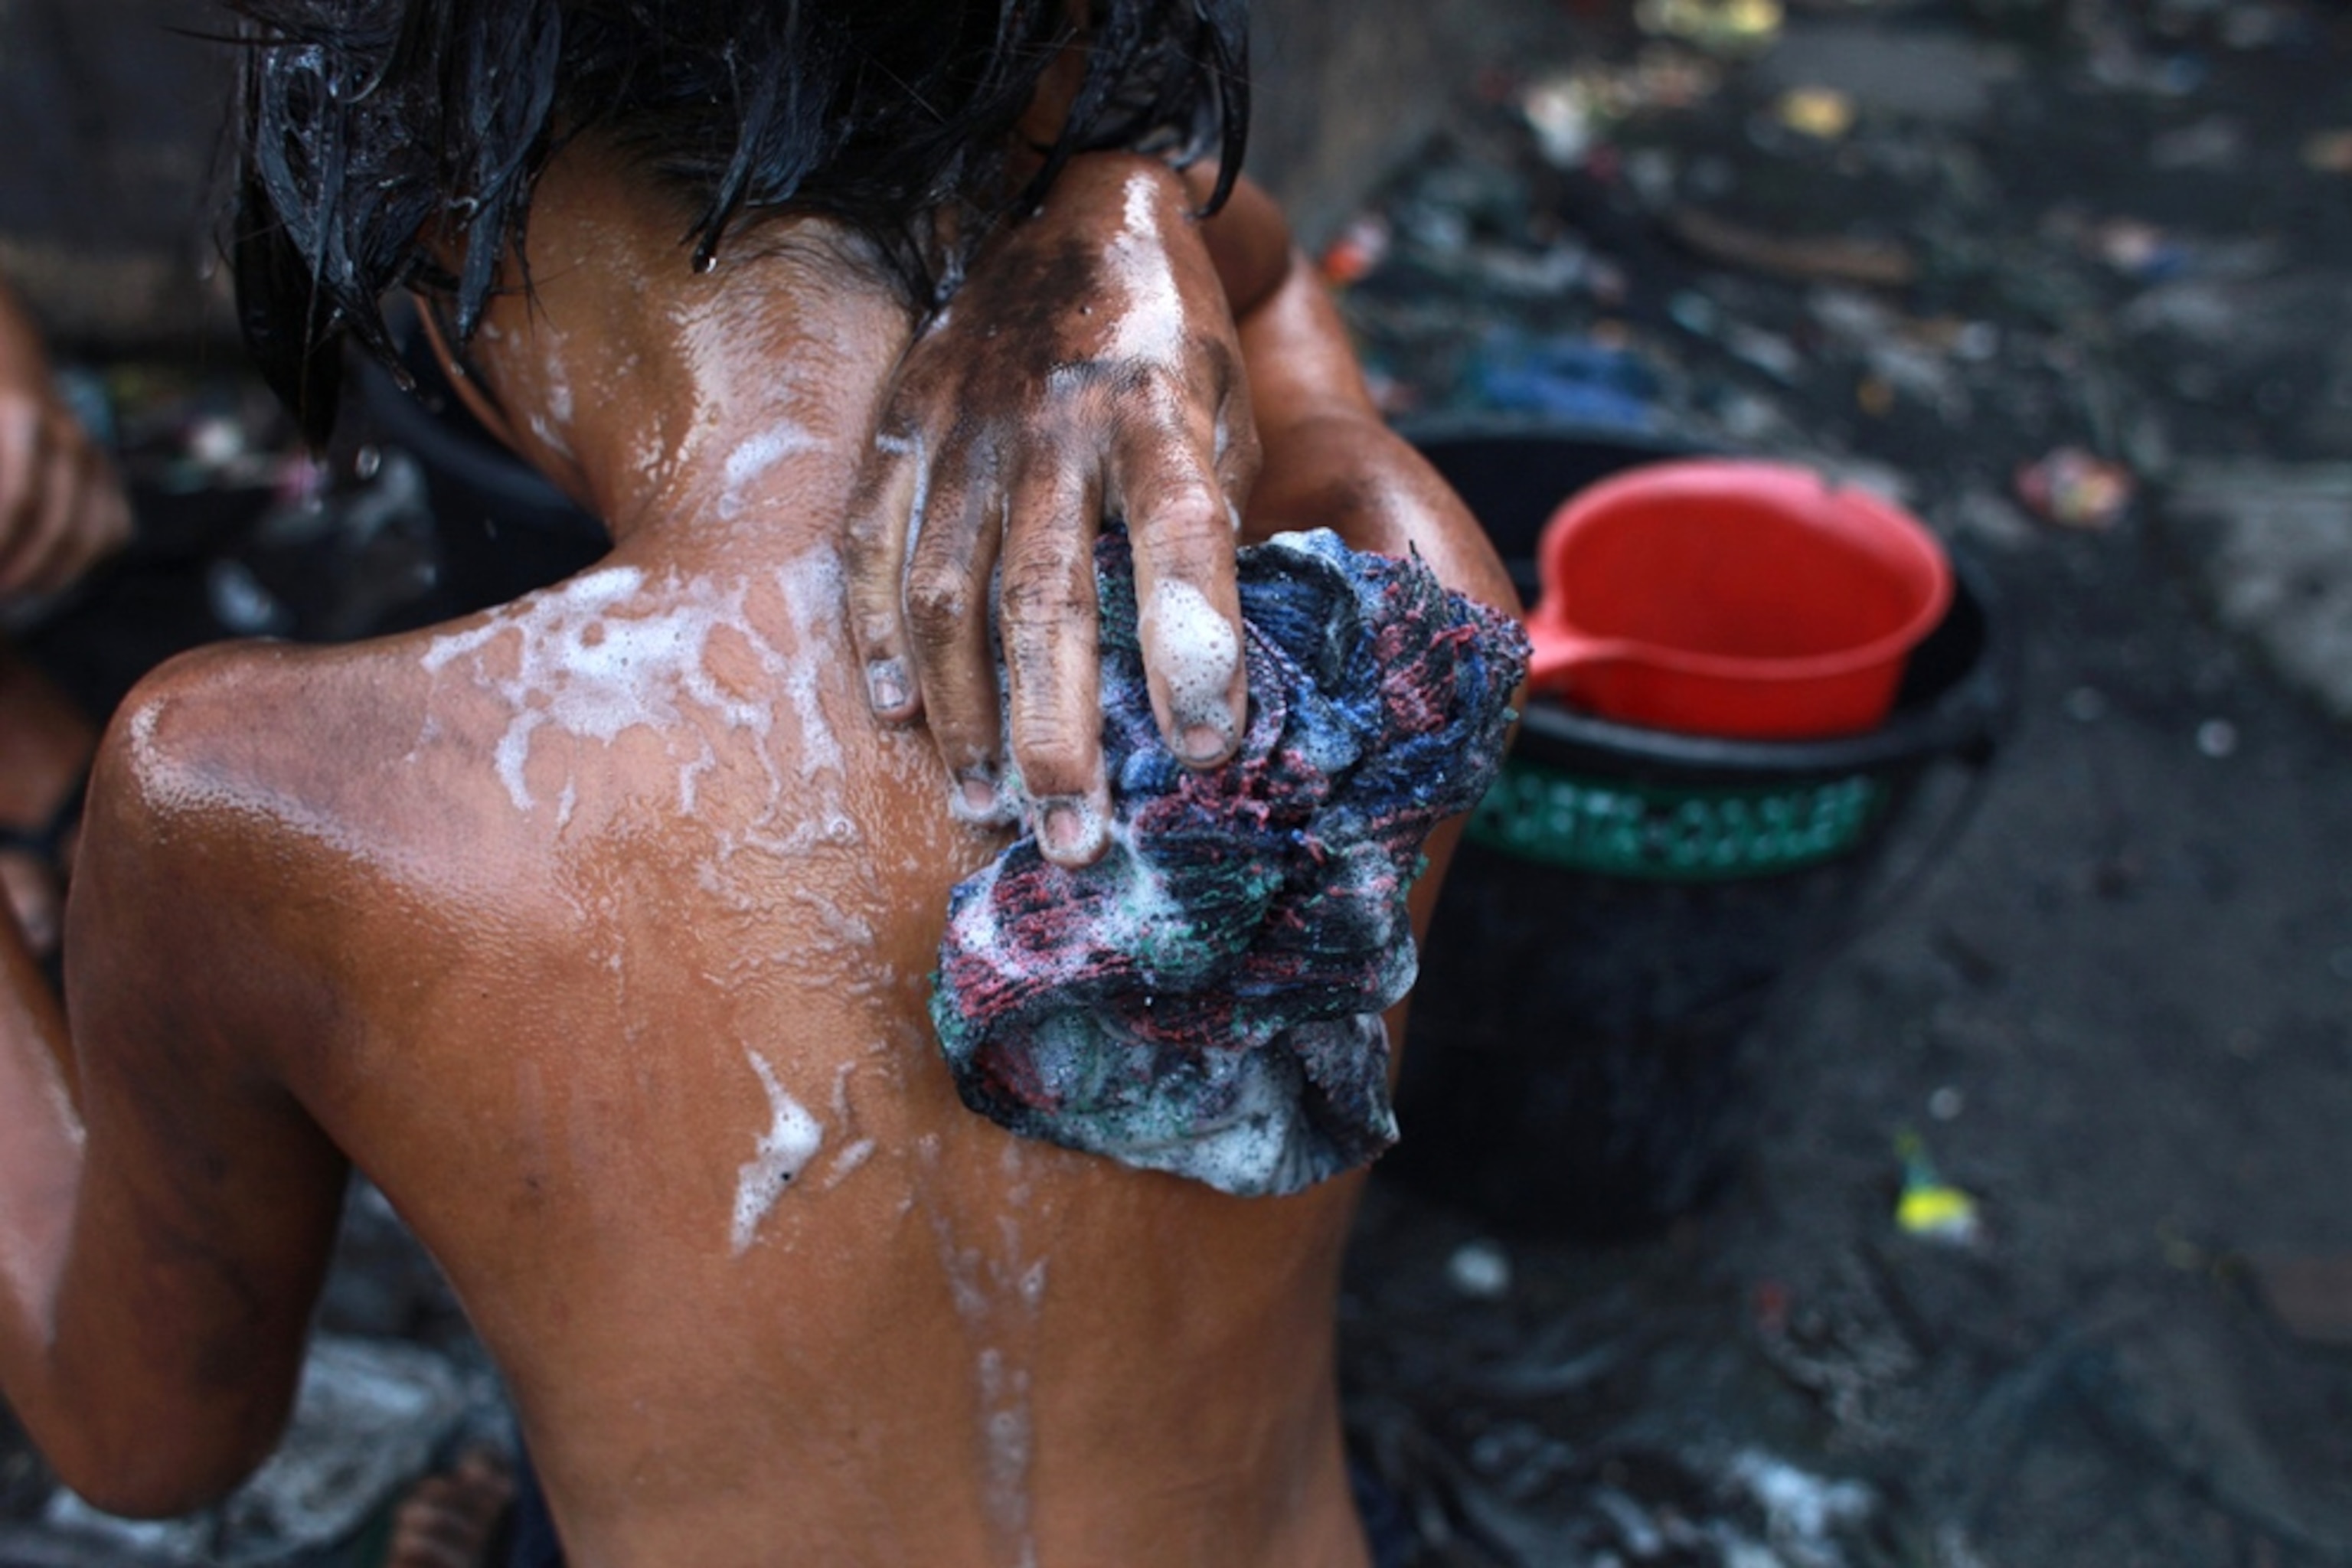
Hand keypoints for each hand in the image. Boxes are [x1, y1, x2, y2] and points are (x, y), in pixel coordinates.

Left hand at [0, 313, 129, 598]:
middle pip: (56, 524)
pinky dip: (83, 559)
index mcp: (25, 417)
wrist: (3, 358)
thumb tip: (0, 530)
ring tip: (15, 590)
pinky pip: (113, 531)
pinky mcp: (110, 475)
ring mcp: (97, 457)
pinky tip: (47, 573)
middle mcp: (71, 439)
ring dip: (50, 573)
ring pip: (90, 535)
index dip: (1, 540)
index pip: (18, 499)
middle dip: (20, 567)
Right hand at [844, 153, 1259, 867]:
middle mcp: (1058, 422)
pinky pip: (874, 544)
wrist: (1078, 212)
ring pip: (950, 591)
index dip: (1196, 645)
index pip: (1183, 537)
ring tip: (988, 808)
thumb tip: (1218, 666)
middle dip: (1059, 730)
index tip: (1212, 749)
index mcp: (1160, 412)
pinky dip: (879, 637)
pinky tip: (898, 718)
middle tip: (1076, 841)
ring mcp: (966, 427)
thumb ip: (1216, 519)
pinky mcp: (903, 427)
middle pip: (1049, 595)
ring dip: (966, 713)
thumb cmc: (1175, 347)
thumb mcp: (1229, 410)